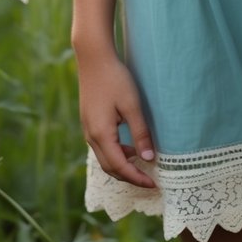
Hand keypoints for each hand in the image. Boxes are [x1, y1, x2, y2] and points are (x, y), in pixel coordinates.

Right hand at [77, 50, 157, 188]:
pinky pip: (101, 146)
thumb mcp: (132, 105)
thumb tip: (149, 158)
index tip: (153, 184)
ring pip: (104, 158)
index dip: (136, 178)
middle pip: (109, 167)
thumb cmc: (115, 79)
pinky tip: (129, 146)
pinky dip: (116, 153)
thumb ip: (140, 133)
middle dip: (129, 176)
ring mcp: (87, 129)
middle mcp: (91, 136)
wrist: (94, 58)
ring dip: (122, 165)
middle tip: (149, 180)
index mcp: (101, 134)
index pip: (120, 167)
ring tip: (142, 163)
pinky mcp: (89, 122)